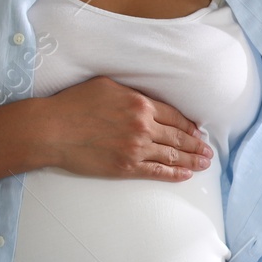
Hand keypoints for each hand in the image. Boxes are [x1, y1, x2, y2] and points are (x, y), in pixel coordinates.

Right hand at [41, 76, 212, 181]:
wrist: (52, 130)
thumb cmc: (73, 105)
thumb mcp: (107, 86)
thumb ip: (131, 92)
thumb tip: (146, 100)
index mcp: (140, 104)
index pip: (175, 116)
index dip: (189, 126)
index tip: (198, 131)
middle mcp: (143, 126)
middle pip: (178, 137)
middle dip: (196, 145)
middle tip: (208, 151)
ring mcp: (135, 148)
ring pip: (172, 155)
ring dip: (191, 160)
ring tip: (204, 164)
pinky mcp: (125, 167)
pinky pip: (157, 171)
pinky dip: (173, 174)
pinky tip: (185, 175)